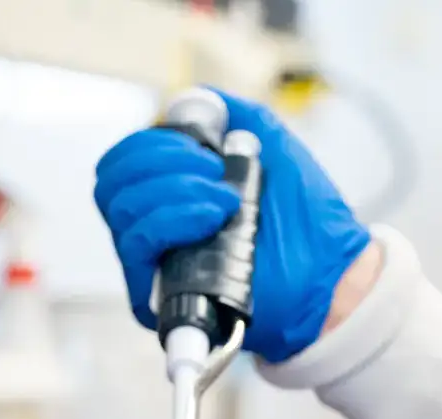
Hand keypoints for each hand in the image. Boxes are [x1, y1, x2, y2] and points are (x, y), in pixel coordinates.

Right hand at [94, 90, 372, 362]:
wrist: (331, 274)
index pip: (122, 162)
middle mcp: (153, 230)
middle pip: (111, 183)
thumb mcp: (271, 146)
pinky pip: (137, 244)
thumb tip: (194, 98)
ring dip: (176, 189)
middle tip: (214, 171)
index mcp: (169, 196)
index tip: (206, 148)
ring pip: (123, 208)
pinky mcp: (158, 297)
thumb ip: (234, 115)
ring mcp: (155, 264)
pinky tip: (212, 218)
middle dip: (159, 160)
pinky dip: (173, 219)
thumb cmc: (307, 221)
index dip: (151, 143)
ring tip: (226, 200)